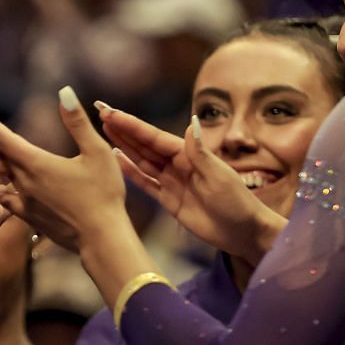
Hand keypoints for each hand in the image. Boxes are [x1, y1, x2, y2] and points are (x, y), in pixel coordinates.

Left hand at [0, 89, 125, 251]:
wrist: (101, 239)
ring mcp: (24, 202)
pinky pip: (4, 198)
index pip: (4, 140)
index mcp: (37, 164)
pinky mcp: (28, 217)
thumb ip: (77, 122)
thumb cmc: (105, 194)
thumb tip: (65, 91)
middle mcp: (24, 182)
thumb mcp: (97, 152)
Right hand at [100, 106, 283, 264]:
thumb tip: (189, 123)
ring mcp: (172, 182)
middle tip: (100, 113)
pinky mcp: (169, 200)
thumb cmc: (237, 203)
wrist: (243, 233)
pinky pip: (146, 182)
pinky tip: (117, 159)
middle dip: (123, 129)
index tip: (111, 112)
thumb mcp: (219, 176)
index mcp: (189, 155)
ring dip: (124, 146)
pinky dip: (131, 171)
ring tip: (104, 131)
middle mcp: (178, 165)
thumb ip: (199, 152)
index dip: (131, 124)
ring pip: (142, 160)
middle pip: (144, 144)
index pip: (154, 137)